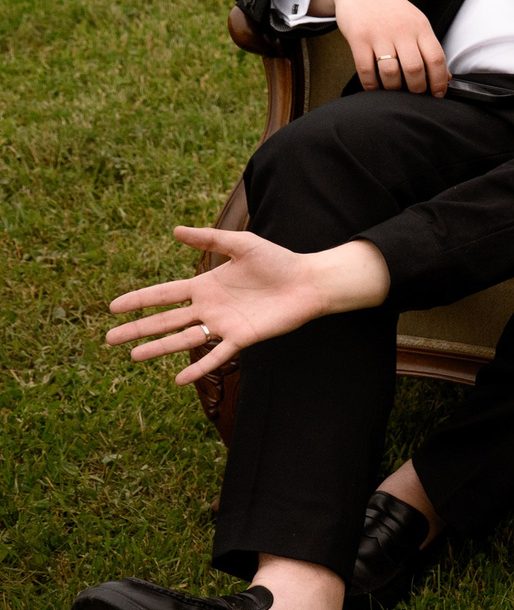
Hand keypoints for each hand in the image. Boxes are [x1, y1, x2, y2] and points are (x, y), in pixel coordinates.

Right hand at [106, 228, 391, 385]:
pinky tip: (178, 379)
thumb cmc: (278, 261)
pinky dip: (198, 367)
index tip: (113, 307)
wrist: (309, 281)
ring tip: (133, 356)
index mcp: (205, 285)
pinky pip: (216, 355)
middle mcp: (209, 307)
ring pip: (183, 339)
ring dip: (158, 348)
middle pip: (165, 320)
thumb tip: (175, 230)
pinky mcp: (243, 338)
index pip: (164, 294)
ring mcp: (224, 324)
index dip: (139, 300)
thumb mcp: (242, 244)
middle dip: (137, 328)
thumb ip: (210, 238)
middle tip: (109, 338)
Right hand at [313, 0, 446, 94]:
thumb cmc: (392, 10)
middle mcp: (401, 31)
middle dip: (417, 89)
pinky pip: (366, 69)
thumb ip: (429, 49)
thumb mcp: (417, 23)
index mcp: (421, 28)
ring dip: (394, 89)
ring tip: (395, 90)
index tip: (437, 94)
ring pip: (390, 72)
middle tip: (414, 94)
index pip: (436, 59)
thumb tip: (445, 77)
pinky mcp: (358, 38)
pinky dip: (371, 84)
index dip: (439, 81)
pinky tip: (375, 87)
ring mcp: (379, 34)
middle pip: (414, 69)